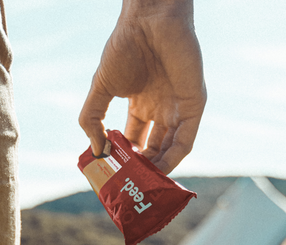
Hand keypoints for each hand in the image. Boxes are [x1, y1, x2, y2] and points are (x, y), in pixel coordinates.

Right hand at [79, 1, 205, 173]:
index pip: (135, 140)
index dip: (126, 158)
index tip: (115, 174)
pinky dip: (174, 158)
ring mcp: (177, 108)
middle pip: (153, 148)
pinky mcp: (193, 104)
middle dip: (142, 167)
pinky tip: (160, 170)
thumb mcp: (99, 90)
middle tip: (130, 184)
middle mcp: (160, 110)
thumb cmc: (123, 49)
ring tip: (142, 183)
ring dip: (157, 168)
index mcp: (140, 106)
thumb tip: (95, 151)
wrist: (147, 21)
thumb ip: (91, 120)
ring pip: (170, 148)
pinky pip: (186, 139)